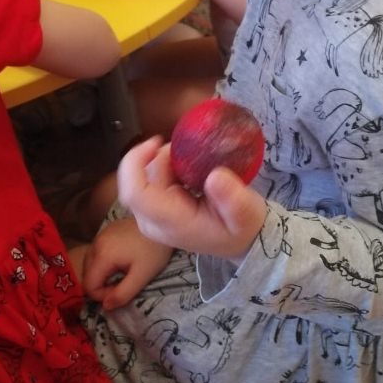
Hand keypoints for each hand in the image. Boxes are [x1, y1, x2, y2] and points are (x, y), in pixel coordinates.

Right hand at [82, 216, 171, 309]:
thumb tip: (105, 306)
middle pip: (87, 274)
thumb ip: (122, 294)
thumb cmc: (154, 250)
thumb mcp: (142, 277)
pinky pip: (97, 251)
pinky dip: (104, 261)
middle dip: (101, 285)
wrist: (164, 221)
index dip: (102, 295)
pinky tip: (121, 260)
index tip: (121, 291)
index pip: (89, 285)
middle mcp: (97, 242)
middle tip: (122, 283)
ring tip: (122, 272)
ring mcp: (101, 234)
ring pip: (90, 262)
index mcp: (103, 255)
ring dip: (102, 273)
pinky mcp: (107, 229)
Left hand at [117, 137, 267, 260]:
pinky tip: (187, 169)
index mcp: (171, 222)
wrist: (241, 241)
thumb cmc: (242, 228)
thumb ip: (234, 200)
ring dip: (164, 160)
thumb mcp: (247, 214)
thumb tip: (215, 176)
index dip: (137, 162)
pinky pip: (149, 178)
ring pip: (142, 176)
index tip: (158, 141)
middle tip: (188, 150)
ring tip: (193, 162)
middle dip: (157, 156)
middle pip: (136, 179)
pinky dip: (166, 166)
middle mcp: (153, 221)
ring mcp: (151, 215)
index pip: (135, 193)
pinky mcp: (154, 208)